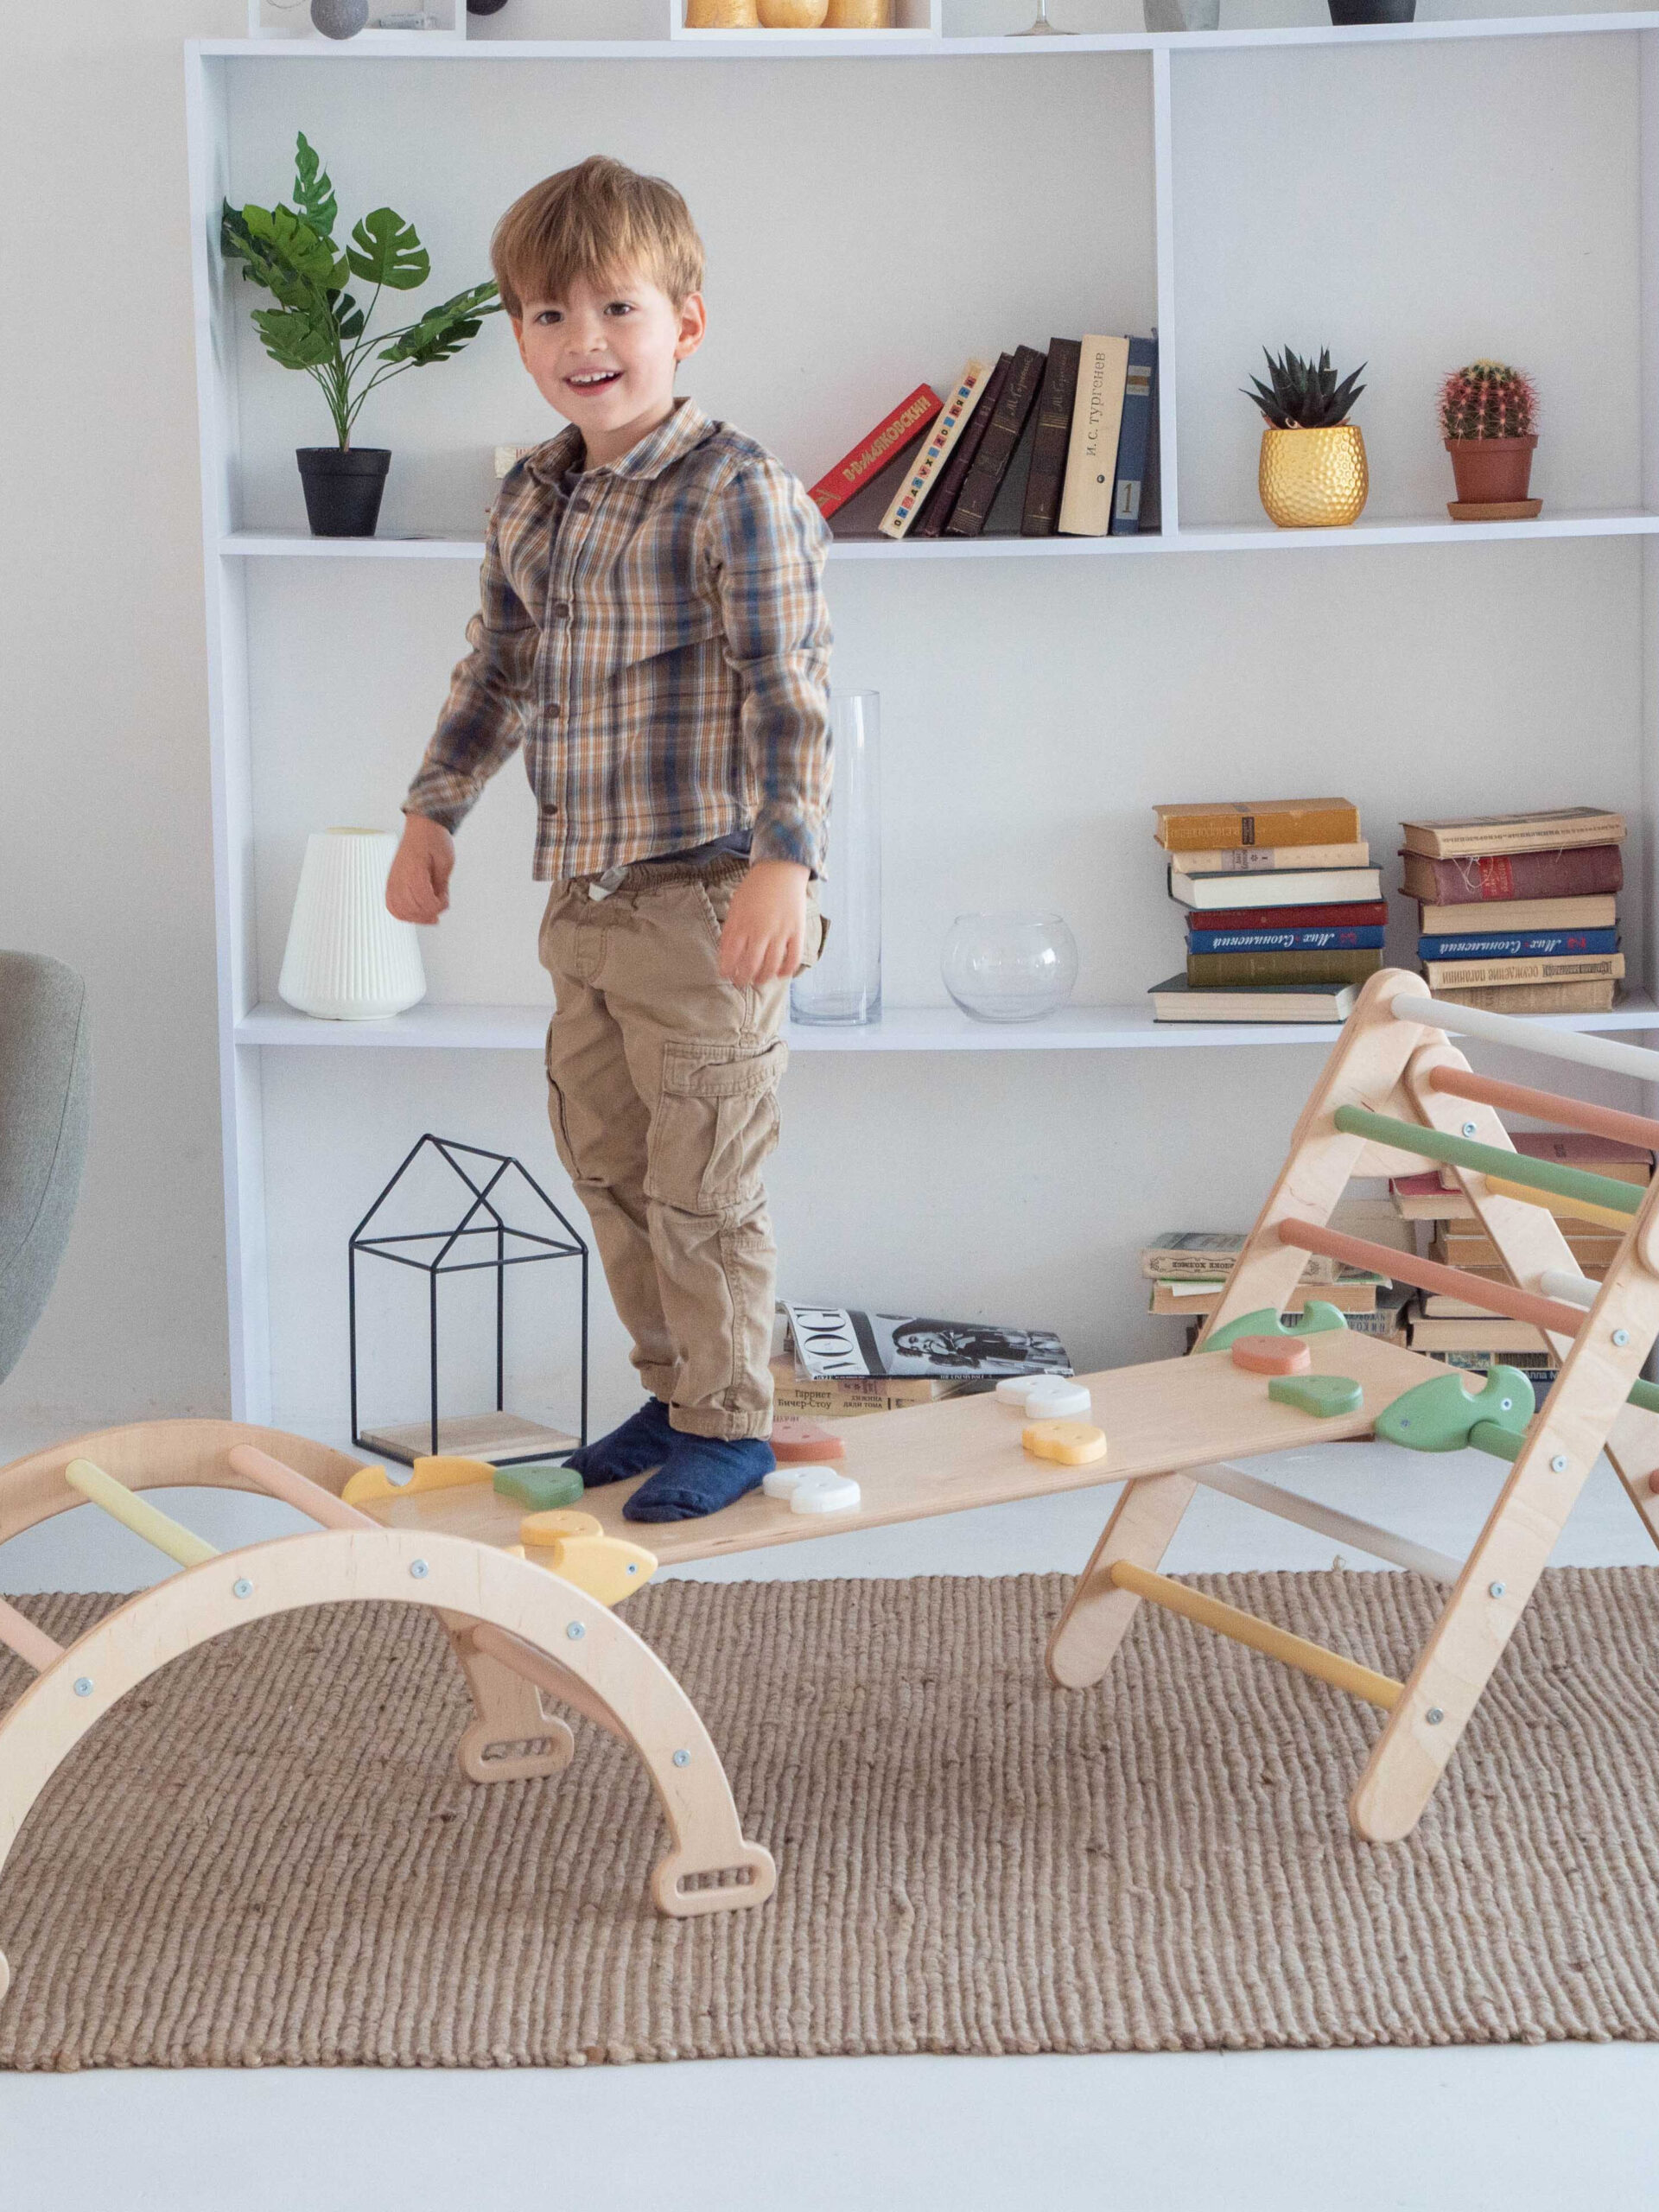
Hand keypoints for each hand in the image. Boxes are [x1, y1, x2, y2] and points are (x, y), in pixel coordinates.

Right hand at [386, 813, 454, 923]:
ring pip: (399, 910)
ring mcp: (393, 880)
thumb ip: (441, 884)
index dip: (437, 905)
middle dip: (428, 913)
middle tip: (439, 906)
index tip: (445, 899)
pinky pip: (391, 904)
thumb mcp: (445, 862)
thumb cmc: (434, 841)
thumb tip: (438, 902)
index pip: (423, 899)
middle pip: (410, 908)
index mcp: (414, 869)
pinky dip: (402, 913)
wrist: (422, 827)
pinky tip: (415, 913)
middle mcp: (400, 876)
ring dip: (415, 917)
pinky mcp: (392, 882)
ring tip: (429, 913)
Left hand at [719, 860, 809, 987]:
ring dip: (763, 978)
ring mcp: (780, 932)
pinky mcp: (797, 931)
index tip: (727, 975)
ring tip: (759, 981)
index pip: (731, 955)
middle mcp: (761, 930)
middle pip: (750, 965)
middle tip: (741, 983)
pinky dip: (787, 970)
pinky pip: (793, 958)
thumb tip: (724, 953)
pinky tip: (780, 974)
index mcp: (743, 923)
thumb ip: (731, 929)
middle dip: (744, 979)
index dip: (728, 969)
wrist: (781, 869)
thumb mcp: (736, 906)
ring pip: (771, 965)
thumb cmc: (755, 888)